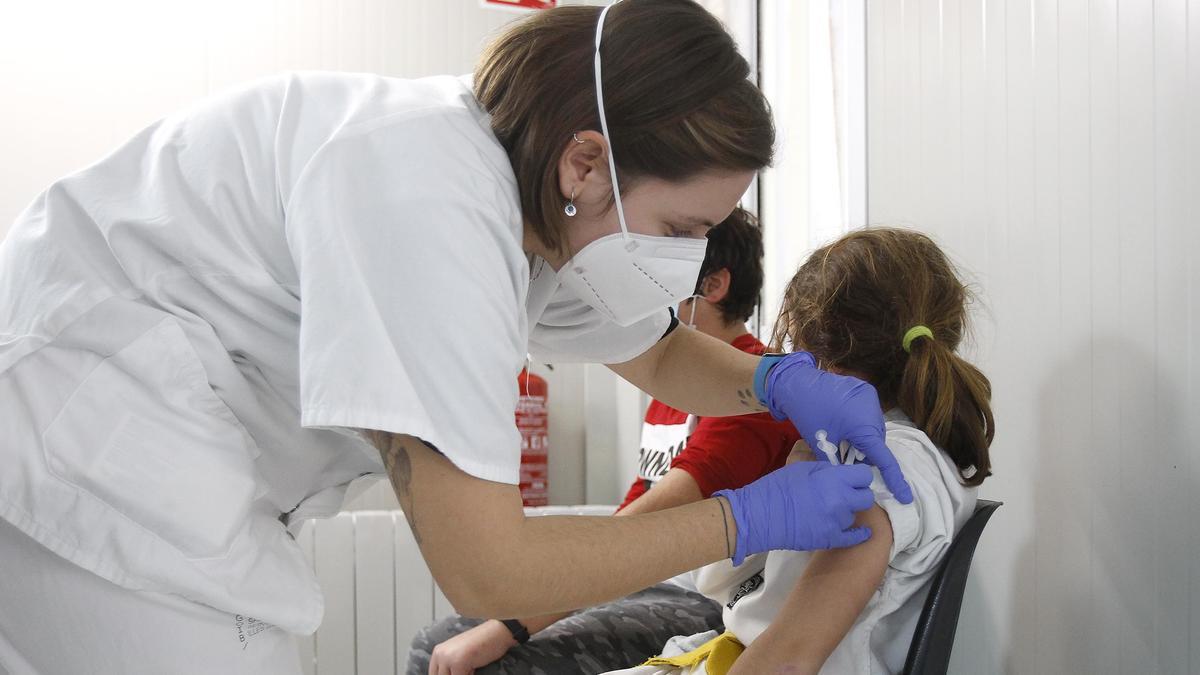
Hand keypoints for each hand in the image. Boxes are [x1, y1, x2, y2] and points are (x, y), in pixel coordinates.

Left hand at [428, 619, 516, 674]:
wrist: (498, 631)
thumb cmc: (484, 643)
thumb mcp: (461, 654)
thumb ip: (451, 667)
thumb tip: (449, 674)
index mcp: (438, 652)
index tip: (460, 672)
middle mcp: (440, 654)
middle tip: (468, 669)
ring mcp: (448, 658)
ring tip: (471, 667)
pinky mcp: (458, 663)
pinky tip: (475, 667)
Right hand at [715, 461, 876, 563]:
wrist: (759, 516)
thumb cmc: (776, 487)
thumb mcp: (802, 468)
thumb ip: (827, 469)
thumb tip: (841, 473)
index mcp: (833, 479)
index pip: (864, 475)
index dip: (858, 476)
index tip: (852, 478)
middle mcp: (840, 500)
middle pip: (866, 497)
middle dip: (858, 493)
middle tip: (846, 493)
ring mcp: (837, 522)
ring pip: (856, 515)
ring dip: (848, 511)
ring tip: (831, 510)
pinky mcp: (831, 539)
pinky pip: (855, 537)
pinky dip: (858, 533)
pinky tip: (861, 531)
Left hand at [762, 352, 912, 503]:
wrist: (797, 383)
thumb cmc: (809, 415)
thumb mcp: (823, 445)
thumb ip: (840, 464)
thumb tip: (851, 475)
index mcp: (864, 427)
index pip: (884, 459)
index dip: (894, 480)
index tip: (905, 497)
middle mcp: (873, 411)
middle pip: (877, 443)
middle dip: (866, 454)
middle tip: (848, 458)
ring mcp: (871, 397)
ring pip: (874, 429)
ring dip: (864, 438)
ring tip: (843, 437)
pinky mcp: (865, 390)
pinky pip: (869, 414)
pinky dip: (861, 424)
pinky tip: (844, 423)